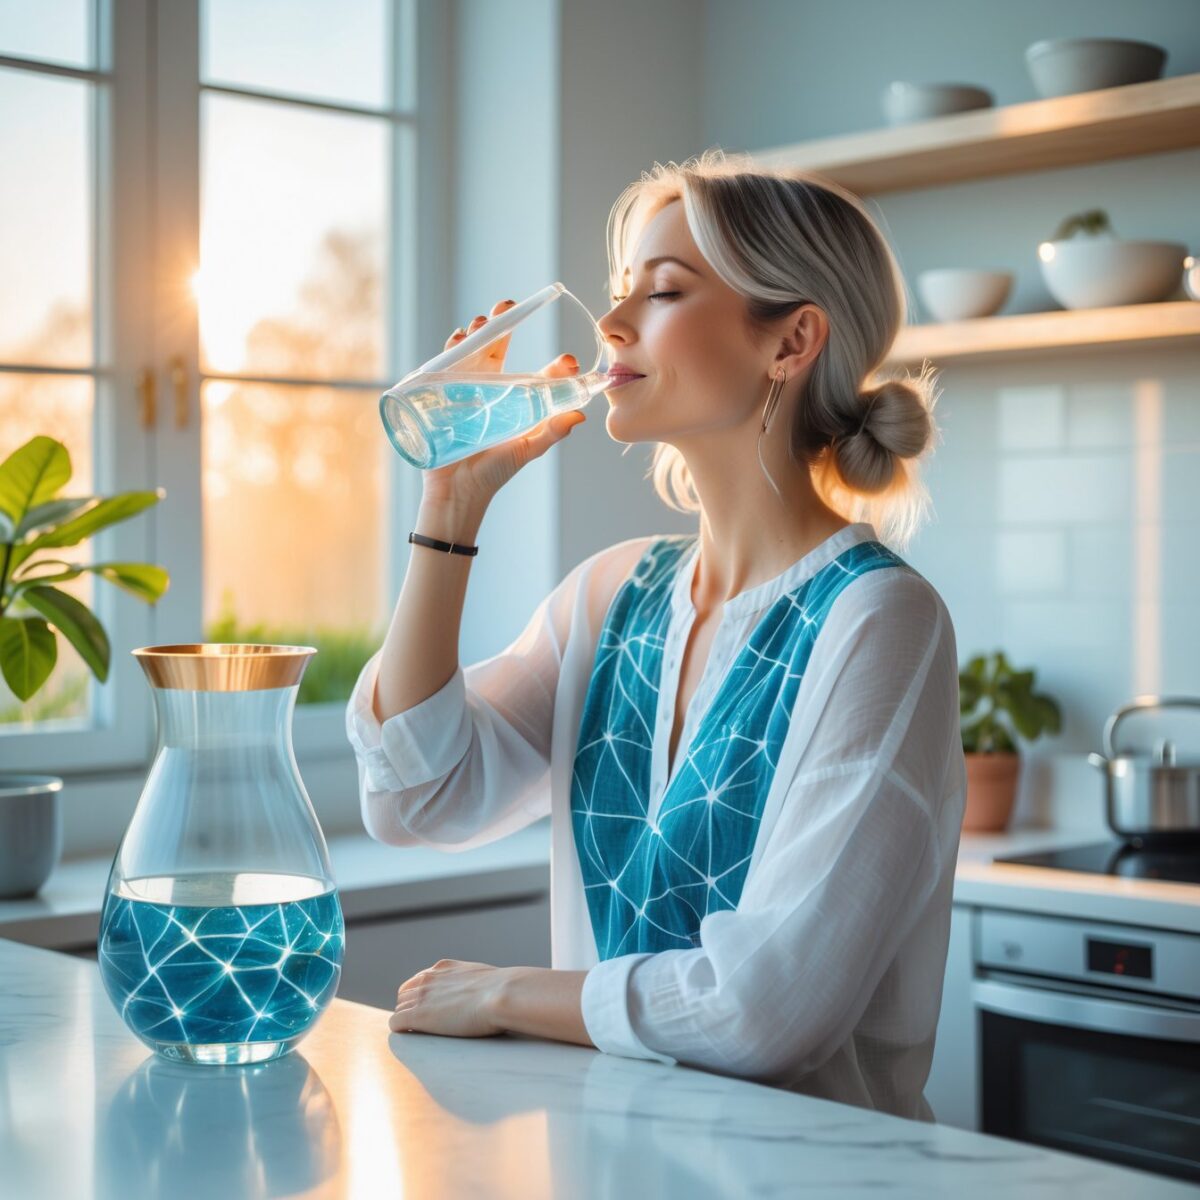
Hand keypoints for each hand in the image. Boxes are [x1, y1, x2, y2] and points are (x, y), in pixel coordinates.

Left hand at [388, 958, 508, 1038]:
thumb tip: (485, 992)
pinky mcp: (417, 1016)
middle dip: (410, 1007)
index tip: (427, 1007)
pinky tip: (411, 1037)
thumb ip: (474, 982)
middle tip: (421, 1023)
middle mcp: (428, 978)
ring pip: (399, 1008)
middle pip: (405, 994)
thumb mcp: (484, 978)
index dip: (421, 995)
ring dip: (406, 1019)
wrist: (502, 994)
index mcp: (443, 968)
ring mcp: (421, 996)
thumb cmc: (502, 989)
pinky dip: (401, 1030)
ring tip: (418, 1033)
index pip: (419, 980)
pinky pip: (396, 1023)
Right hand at [420, 299, 586, 508]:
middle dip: (503, 324)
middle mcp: (492, 391)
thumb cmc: (492, 474)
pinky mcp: (443, 396)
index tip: (566, 360)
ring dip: (476, 331)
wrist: (456, 493)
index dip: (552, 365)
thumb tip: (578, 415)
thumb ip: (550, 433)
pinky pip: (446, 364)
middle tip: (509, 307)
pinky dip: (452, 347)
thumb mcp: (525, 450)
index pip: (537, 376)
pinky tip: (459, 337)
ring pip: (472, 351)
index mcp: (517, 403)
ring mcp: (466, 391)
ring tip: (483, 321)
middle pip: (498, 350)